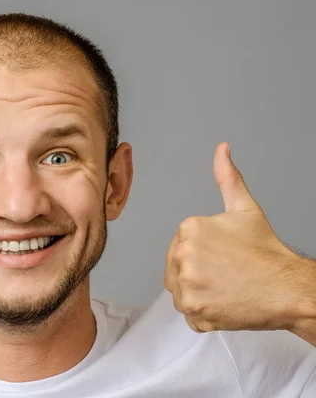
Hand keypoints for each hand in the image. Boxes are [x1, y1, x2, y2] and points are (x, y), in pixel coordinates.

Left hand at [164, 142, 311, 332]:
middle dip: (197, 274)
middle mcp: (182, 255)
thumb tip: (221, 149)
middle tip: (225, 274)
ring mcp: (187, 285)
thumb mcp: (244, 208)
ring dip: (199, 294)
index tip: (222, 258)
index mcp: (188, 229)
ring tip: (225, 288)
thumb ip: (227, 178)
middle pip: (176, 270)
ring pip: (181, 293)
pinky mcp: (194, 311)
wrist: (286, 288)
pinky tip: (225, 304)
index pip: (180, 247)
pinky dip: (204, 314)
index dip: (201, 255)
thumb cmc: (265, 250)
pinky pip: (189, 315)